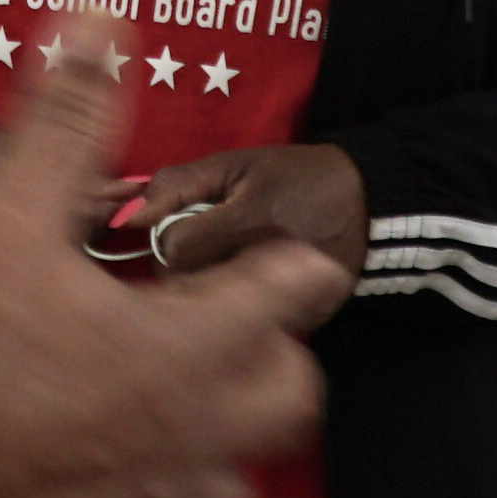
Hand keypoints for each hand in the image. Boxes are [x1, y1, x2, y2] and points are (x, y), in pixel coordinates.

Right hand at [0, 27, 333, 497]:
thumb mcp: (4, 213)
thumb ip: (66, 119)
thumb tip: (99, 23)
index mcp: (188, 347)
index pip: (288, 293)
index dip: (290, 265)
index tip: (290, 257)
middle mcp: (192, 438)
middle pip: (290, 400)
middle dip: (272, 361)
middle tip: (229, 337)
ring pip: (234, 488)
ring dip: (215, 448)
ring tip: (167, 416)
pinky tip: (98, 491)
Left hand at [136, 143, 365, 332]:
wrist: (369, 202)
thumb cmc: (295, 176)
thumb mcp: (235, 164)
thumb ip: (176, 185)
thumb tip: (126, 212)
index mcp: (249, 220)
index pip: (174, 249)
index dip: (169, 237)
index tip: (184, 226)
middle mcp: (272, 265)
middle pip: (190, 286)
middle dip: (186, 267)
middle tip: (209, 245)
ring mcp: (294, 301)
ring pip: (217, 315)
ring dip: (212, 292)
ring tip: (235, 263)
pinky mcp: (308, 324)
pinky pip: (253, 332)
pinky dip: (245, 315)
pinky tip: (259, 290)